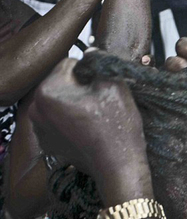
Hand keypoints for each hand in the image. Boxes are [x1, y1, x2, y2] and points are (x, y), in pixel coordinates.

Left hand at [29, 57, 151, 203]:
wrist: (119, 167)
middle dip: (80, 87)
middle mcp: (36, 109)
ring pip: (60, 101)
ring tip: (96, 118)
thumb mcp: (115, 85)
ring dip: (75, 103)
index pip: (69, 63)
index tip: (102, 88)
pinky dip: (71, 121)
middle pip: (61, 82)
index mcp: (48, 91)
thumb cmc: (117, 128)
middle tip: (101, 104)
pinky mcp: (48, 142)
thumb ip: (100, 62)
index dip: (90, 72)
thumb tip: (91, 52)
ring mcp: (40, 129)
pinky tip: (89, 130)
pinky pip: (58, 120)